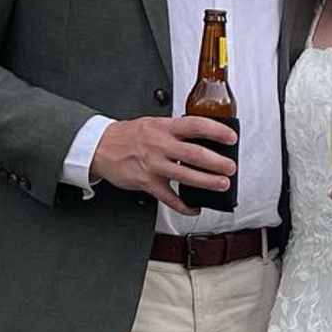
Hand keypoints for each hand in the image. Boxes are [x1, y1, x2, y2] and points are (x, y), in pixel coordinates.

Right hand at [91, 115, 236, 214]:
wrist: (100, 147)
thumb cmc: (130, 135)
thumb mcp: (154, 123)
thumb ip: (176, 130)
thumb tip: (204, 137)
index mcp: (164, 127)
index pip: (195, 125)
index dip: (216, 131)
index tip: (231, 138)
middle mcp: (160, 145)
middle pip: (195, 154)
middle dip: (217, 162)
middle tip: (230, 167)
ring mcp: (154, 165)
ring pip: (186, 176)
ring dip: (207, 182)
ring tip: (222, 184)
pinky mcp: (147, 183)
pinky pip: (169, 198)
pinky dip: (184, 206)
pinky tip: (194, 208)